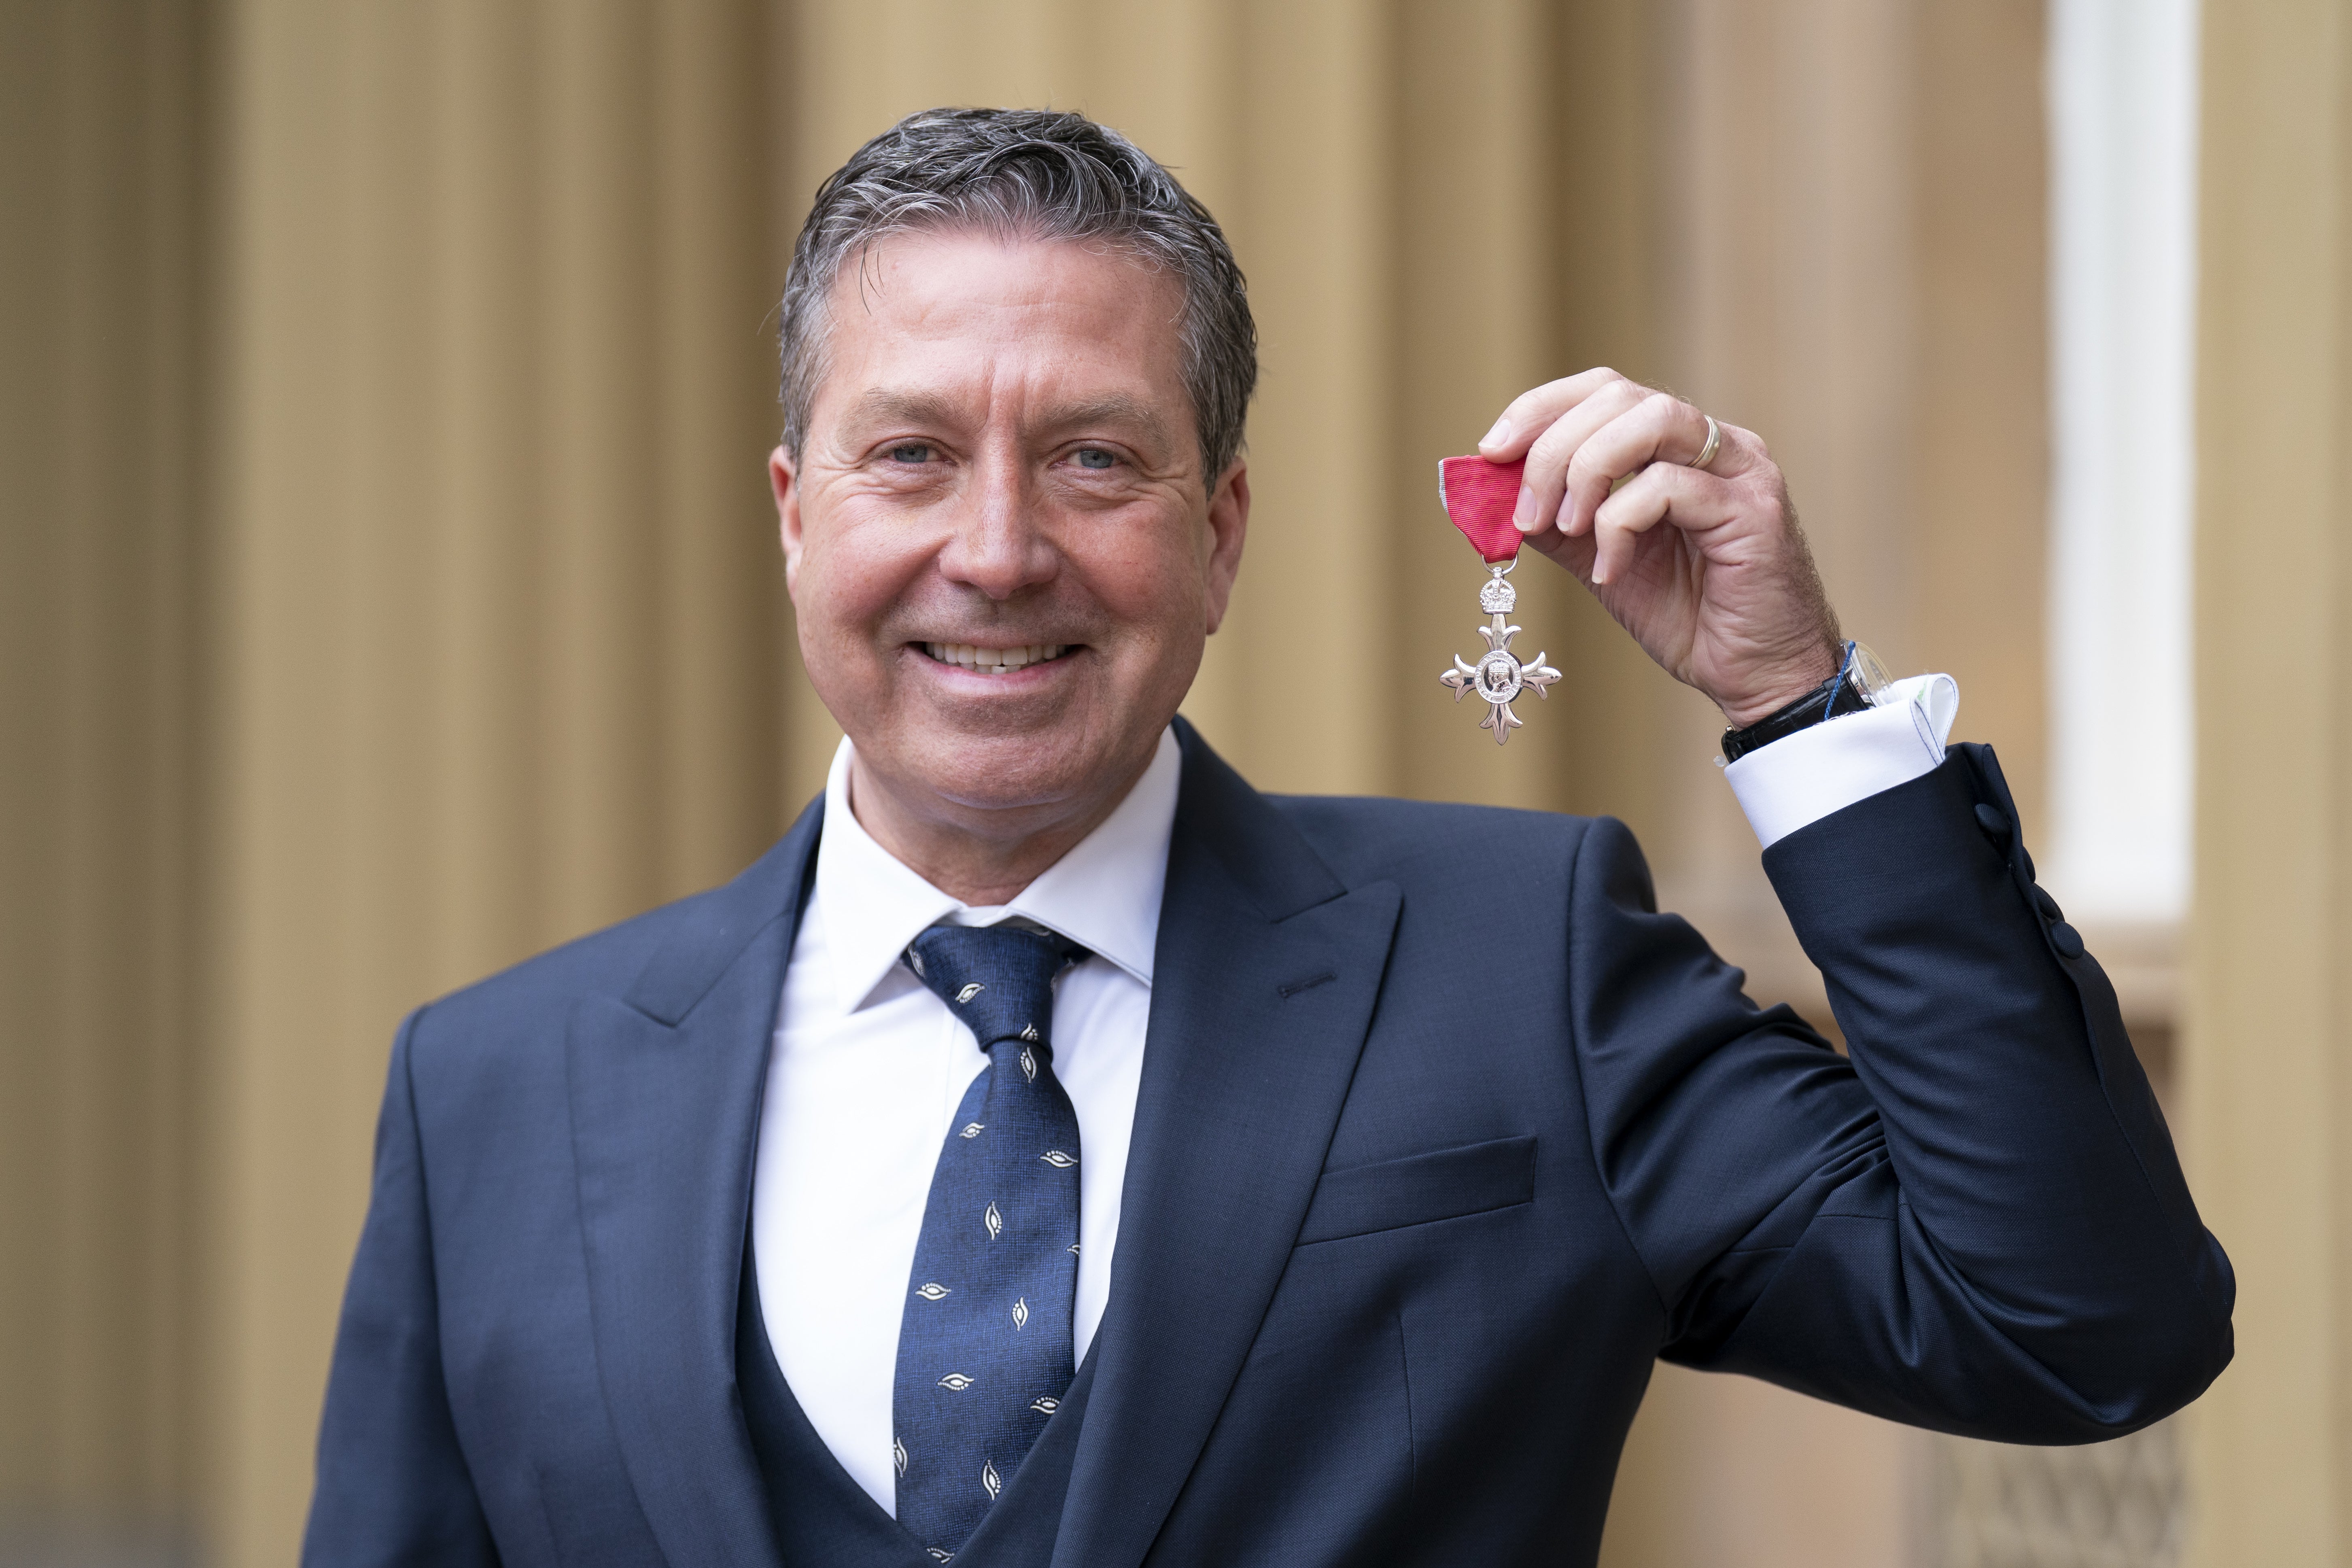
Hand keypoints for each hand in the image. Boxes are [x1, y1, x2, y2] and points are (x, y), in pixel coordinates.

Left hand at [1478, 368, 1841, 727]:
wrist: (1755, 675)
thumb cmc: (1688, 617)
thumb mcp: (1598, 561)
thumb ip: (1555, 523)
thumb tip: (1488, 494)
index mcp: (1679, 446)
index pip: (1604, 390)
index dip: (1541, 409)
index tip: (1491, 451)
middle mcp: (1716, 444)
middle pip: (1620, 395)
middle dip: (1554, 447)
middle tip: (1526, 511)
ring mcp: (1741, 471)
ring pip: (1652, 419)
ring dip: (1587, 470)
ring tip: (1565, 528)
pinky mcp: (1753, 510)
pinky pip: (1669, 486)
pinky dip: (1620, 525)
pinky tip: (1610, 570)